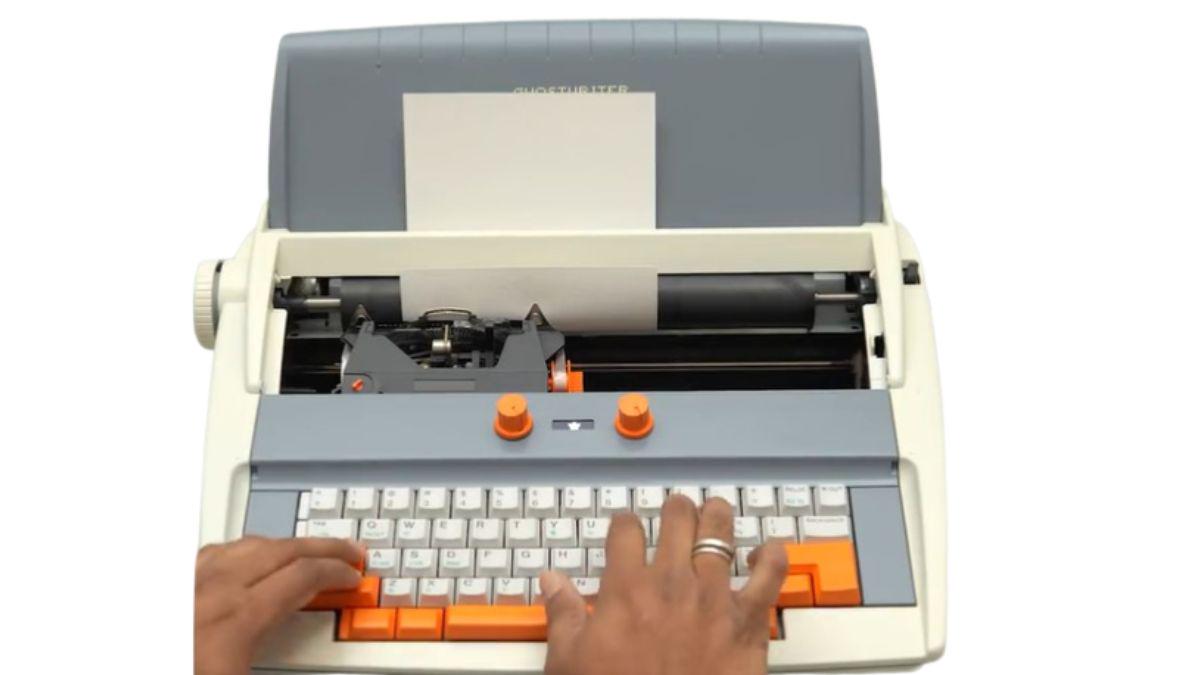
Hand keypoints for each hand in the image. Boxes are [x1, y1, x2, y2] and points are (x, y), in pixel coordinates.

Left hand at [194, 536, 363, 674]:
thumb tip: (325, 660)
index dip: (336, 571)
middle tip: (345, 551)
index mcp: (238, 619)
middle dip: (320, 547)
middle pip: (279, 549)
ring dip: (282, 545)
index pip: (303, 574)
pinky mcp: (170, 587)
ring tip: (302, 553)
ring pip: (244, 544)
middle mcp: (211, 592)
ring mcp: (186, 586)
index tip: (351, 576)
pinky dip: (240, 551)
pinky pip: (211, 554)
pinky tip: (244, 562)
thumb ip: (292, 657)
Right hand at [540, 496, 788, 674]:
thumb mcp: (571, 662)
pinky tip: (769, 549)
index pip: (625, 530)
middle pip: (677, 519)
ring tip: (716, 510)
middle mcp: (672, 584)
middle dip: (676, 510)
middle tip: (677, 509)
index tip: (627, 527)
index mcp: (627, 589)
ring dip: (718, 518)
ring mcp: (713, 599)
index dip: (626, 523)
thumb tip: (551, 581)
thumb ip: (564, 615)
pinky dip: (772, 557)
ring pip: (721, 534)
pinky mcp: (747, 621)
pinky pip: (769, 575)